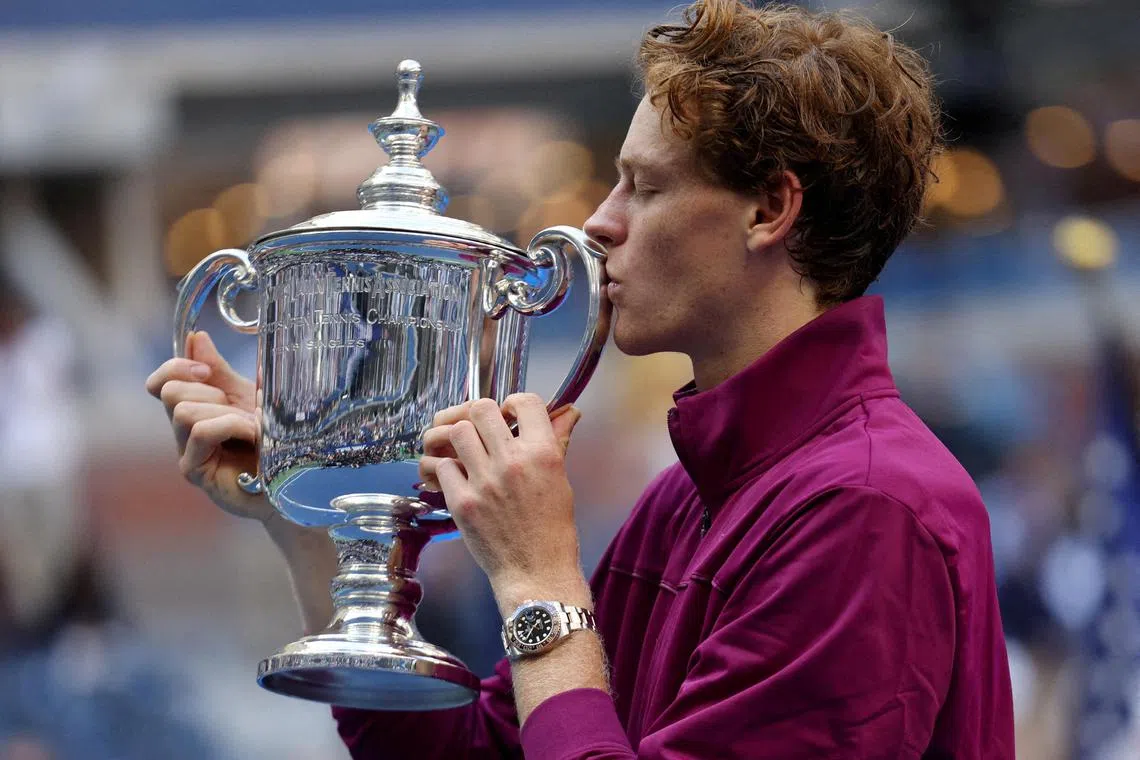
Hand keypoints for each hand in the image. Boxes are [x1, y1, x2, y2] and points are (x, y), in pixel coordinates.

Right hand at [145, 331, 272, 522]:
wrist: (295, 478)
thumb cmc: (273, 440)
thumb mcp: (248, 396)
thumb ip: (220, 371)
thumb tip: (195, 338)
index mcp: (195, 408)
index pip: (160, 383)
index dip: (176, 367)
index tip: (206, 369)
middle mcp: (184, 431)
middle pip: (169, 392)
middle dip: (208, 391)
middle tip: (239, 408)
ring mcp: (187, 453)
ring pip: (183, 411)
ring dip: (225, 411)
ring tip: (253, 426)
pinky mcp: (196, 471)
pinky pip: (200, 432)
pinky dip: (229, 425)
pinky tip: (252, 435)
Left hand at [419, 394, 588, 610]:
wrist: (537, 572)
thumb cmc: (552, 530)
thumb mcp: (561, 480)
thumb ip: (557, 441)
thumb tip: (568, 412)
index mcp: (543, 454)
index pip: (525, 402)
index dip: (513, 403)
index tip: (509, 414)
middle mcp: (513, 462)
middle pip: (481, 409)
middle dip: (481, 416)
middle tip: (483, 431)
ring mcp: (484, 481)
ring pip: (457, 433)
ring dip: (459, 439)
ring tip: (466, 452)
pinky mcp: (462, 501)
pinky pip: (441, 466)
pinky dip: (445, 468)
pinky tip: (455, 477)